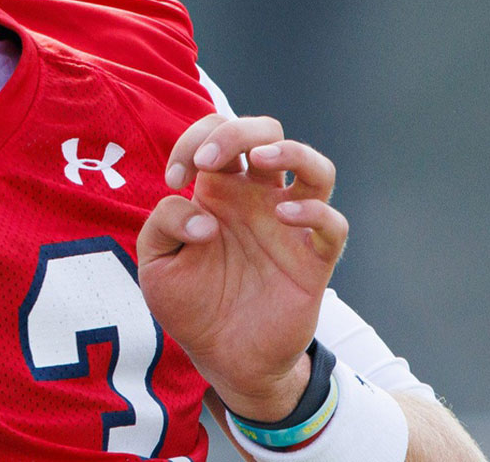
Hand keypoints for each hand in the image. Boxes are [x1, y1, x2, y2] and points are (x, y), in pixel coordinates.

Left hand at [137, 114, 346, 422]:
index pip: (217, 131)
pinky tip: (286, 216)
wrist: (221, 358)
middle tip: (206, 163)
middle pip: (266, 132)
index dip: (194, 139)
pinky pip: (333, 222)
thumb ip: (162, 224)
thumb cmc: (189, 302)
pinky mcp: (313, 260)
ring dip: (290, 150)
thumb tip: (205, 218)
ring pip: (315, 166)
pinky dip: (316, 211)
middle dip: (236, 132)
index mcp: (219, 189)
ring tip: (261, 158)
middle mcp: (258, 198)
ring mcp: (289, 226)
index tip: (174, 179)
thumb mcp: (155, 262)